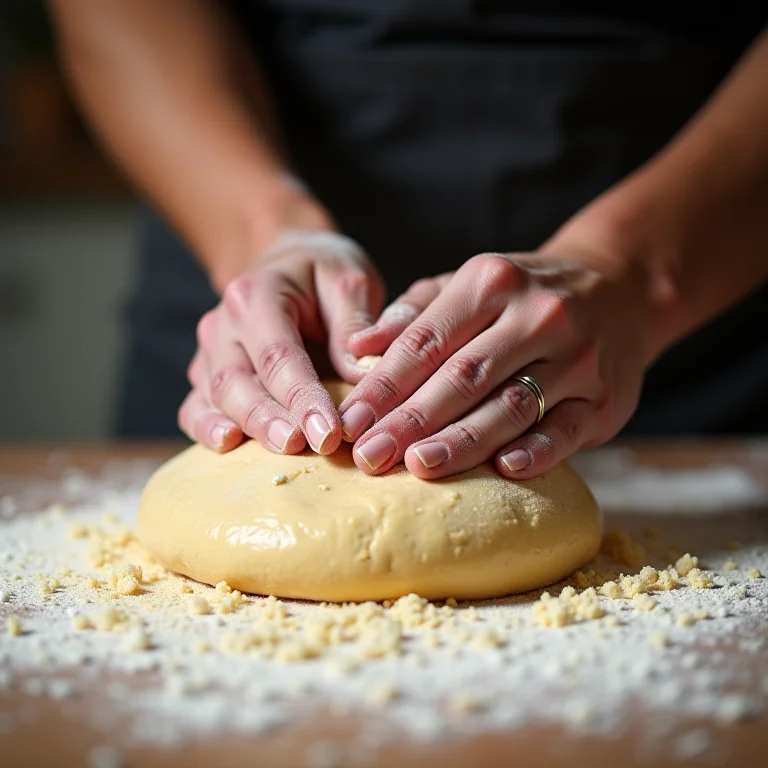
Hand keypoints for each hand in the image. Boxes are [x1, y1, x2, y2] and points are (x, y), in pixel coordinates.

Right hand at [179, 229, 384, 453]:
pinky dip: (207, 431)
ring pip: (214, 398)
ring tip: (280, 454)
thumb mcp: (349, 281)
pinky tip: (230, 447)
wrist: (289, 267)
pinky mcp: (204, 377)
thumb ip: (355, 323)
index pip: (278, 354)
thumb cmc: (322, 277)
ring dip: (247, 430)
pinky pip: (194, 408)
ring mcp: (208, 352)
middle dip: (269, 420)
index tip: (330, 432)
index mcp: (256, 295)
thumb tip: (361, 373)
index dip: (302, 396)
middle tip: (302, 447)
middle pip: (236, 381)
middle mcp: (223, 324)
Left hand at [339, 244, 659, 479]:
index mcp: (491, 282)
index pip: (426, 341)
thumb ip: (415, 313)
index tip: (350, 421)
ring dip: (462, 440)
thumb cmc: (524, 295)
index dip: (384, 385)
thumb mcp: (471, 284)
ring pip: (510, 405)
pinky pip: (567, 428)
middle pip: (463, 376)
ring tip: (417, 465)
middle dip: (410, 419)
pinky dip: (537, 450)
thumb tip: (356, 347)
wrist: (620, 290)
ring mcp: (576, 357)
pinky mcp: (605, 398)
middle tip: (369, 456)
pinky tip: (503, 470)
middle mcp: (537, 315)